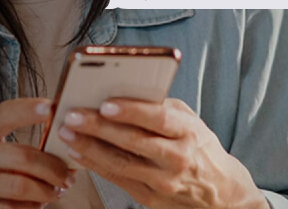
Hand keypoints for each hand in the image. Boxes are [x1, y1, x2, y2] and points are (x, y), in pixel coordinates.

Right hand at [0, 97, 79, 208]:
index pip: (5, 113)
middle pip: (21, 156)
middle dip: (53, 168)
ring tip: (55, 192)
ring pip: (18, 186)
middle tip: (67, 176)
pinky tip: (35, 205)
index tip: (53, 108)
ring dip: (45, 192)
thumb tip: (59, 141)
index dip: (30, 110)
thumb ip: (10, 137)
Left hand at [54, 98, 266, 208]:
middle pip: (133, 141)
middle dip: (98, 128)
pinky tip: (77, 153)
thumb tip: (123, 91)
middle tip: (72, 115)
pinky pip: (117, 179)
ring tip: (66, 132)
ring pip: (121, 163)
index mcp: (190, 132)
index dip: (132, 111)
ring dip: (89, 147)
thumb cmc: (199, 147)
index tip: (105, 103)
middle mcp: (178, 158)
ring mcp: (164, 182)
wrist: (220, 192)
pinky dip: (94, 165)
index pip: (159, 119)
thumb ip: (162, 106)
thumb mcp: (191, 121)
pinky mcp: (151, 198)